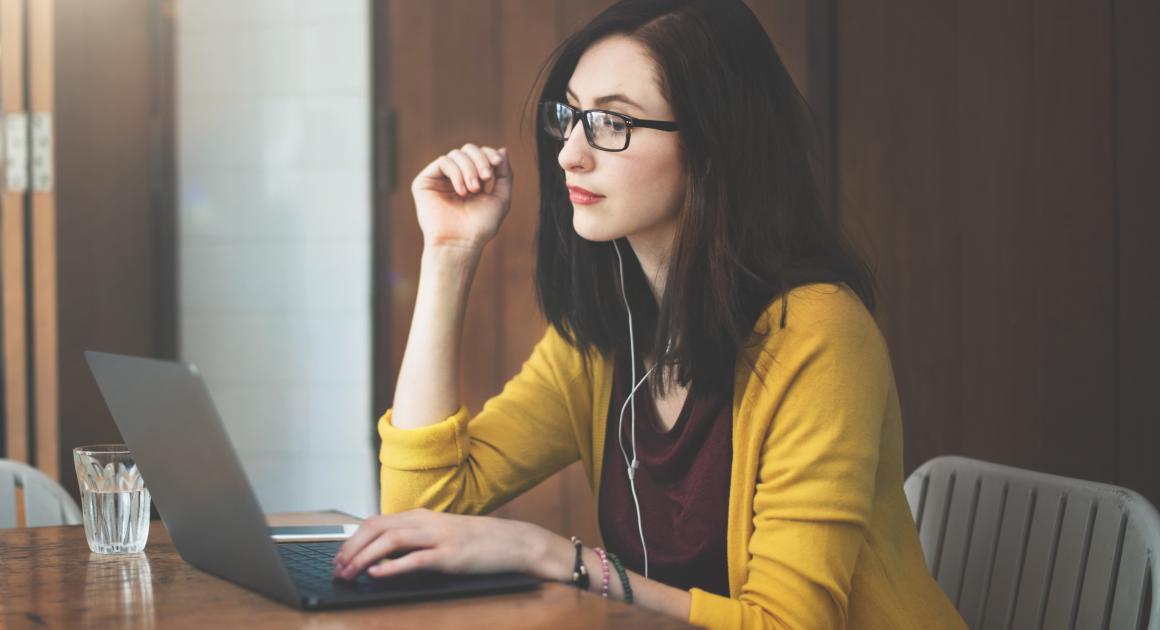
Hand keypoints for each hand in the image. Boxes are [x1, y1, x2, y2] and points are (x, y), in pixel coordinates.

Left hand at [332, 508, 540, 579]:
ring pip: (390, 540)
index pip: (375, 522)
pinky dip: (392, 567)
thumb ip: (413, 541)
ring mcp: (438, 537)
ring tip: (349, 574)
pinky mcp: (450, 555)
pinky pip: (415, 559)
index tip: (338, 558)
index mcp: (420, 516)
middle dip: (350, 549)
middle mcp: (425, 521)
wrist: (513, 542)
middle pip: (376, 527)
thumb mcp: (439, 536)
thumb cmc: (476, 543)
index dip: (351, 540)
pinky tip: (376, 575)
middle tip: (336, 570)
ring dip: (363, 558)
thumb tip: (382, 557)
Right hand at [412, 143, 512, 250]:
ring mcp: (439, 179)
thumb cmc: (480, 226)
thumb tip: (502, 149)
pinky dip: (456, 173)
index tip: (497, 164)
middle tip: (486, 177)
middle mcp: (454, 177)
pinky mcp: (425, 182)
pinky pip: (443, 162)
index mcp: (471, 179)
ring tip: (474, 190)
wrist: (460, 243)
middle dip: (480, 160)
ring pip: (456, 154)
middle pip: (468, 150)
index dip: (489, 154)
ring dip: (469, 169)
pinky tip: (461, 191)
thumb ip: (505, 174)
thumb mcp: (501, 198)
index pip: (479, 154)